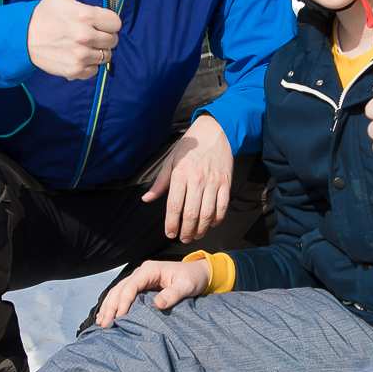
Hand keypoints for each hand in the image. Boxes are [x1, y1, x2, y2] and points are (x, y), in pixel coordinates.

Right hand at [26, 0, 121, 79]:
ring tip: (81, 45)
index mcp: (86, 15)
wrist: (23, 38)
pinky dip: (88, 66)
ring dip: (97, 52)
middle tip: (87, 33)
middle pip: (113, 40)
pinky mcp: (75, 70)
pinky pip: (94, 71)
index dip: (107, 22)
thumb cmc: (46, 13)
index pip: (116, 23)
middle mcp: (85, 36)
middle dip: (104, 37)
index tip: (96, 21)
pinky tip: (75, 56)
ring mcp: (81, 54)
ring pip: (106, 57)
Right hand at [95, 259, 211, 327]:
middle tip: (105, 324)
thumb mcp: (186, 286)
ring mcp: (139, 279)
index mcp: (150, 270)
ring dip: (109, 306)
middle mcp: (142, 272)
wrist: (198, 273)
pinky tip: (106, 315)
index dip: (123, 302)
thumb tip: (157, 305)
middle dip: (111, 306)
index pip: (131, 286)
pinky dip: (113, 305)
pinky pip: (123, 294)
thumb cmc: (193, 279)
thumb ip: (172, 295)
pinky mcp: (141, 286)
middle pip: (120, 289)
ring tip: (101, 322)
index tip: (118, 317)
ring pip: (118, 291)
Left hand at [142, 114, 232, 242]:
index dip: (171, 223)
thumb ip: (160, 183)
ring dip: (201, 229)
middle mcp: (197, 180)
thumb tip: (147, 199)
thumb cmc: (190, 148)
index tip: (169, 233)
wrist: (215, 132)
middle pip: (191, 213)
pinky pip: (223, 206)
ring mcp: (213, 182)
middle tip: (183, 239)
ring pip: (207, 213)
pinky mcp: (226, 183)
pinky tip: (211, 224)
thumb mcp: (171, 161)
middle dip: (186, 231)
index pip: (174, 205)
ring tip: (195, 235)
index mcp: (180, 175)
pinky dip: (217, 219)